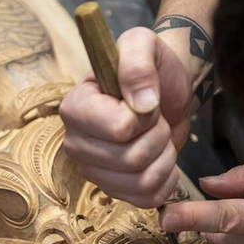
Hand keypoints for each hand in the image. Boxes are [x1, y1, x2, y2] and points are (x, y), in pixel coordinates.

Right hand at [59, 27, 193, 208]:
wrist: (168, 91)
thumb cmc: (153, 68)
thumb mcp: (144, 44)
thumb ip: (137, 62)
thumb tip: (142, 104)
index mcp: (75, 108)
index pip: (118, 129)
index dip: (144, 117)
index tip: (145, 100)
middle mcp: (75, 143)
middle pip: (132, 159)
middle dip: (158, 136)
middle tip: (156, 119)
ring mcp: (93, 170)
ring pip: (141, 181)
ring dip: (164, 157)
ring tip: (158, 136)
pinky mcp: (113, 190)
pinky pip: (146, 199)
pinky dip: (166, 180)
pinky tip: (161, 159)